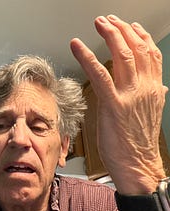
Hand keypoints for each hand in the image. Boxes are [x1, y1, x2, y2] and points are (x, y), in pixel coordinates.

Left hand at [70, 15, 167, 194]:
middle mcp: (145, 88)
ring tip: (99, 24)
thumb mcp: (149, 113)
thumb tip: (159, 85)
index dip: (140, 36)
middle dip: (122, 30)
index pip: (151, 54)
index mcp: (153, 89)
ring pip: (122, 56)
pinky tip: (77, 46)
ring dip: (110, 36)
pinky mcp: (113, 104)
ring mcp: (130, 95)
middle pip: (137, 49)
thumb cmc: (137, 142)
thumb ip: (152, 95)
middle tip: (108, 20)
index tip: (130, 26)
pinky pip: (99, 74)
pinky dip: (87, 57)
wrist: (136, 164)